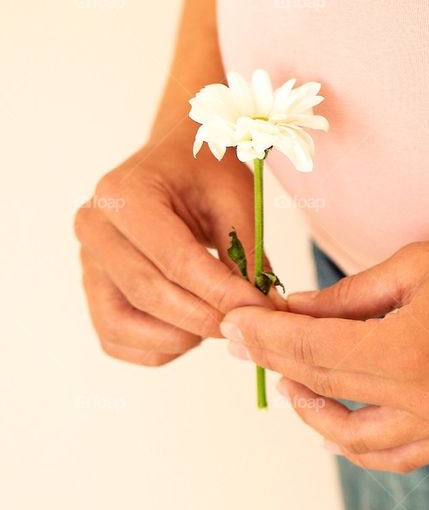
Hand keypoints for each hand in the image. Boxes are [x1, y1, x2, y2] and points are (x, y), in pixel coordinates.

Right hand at [75, 128, 273, 365]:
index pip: (175, 259)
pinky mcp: (92, 290)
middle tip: (245, 323)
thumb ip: (246, 252)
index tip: (259, 309)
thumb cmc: (204, 174)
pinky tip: (190, 331)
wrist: (173, 162)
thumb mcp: (235, 198)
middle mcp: (94, 228)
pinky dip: (156, 348)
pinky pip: (115, 338)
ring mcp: (87, 262)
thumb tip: (260, 310)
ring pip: (123, 326)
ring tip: (215, 323)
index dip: (220, 292)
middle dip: (203, 319)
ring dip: (177, 339)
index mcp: (124, 194)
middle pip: (148, 294)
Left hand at [221, 226, 428, 471]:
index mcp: (407, 352)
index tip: (231, 325)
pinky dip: (363, 446)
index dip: (264, 338)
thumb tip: (288, 311)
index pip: (311, 352)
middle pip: (326, 391)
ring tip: (292, 384)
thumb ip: (347, 298)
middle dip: (277, 366)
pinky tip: (340, 422)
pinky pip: (400, 456)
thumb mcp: (415, 265)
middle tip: (244, 345)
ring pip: (359, 444)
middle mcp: (425, 402)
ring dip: (316, 417)